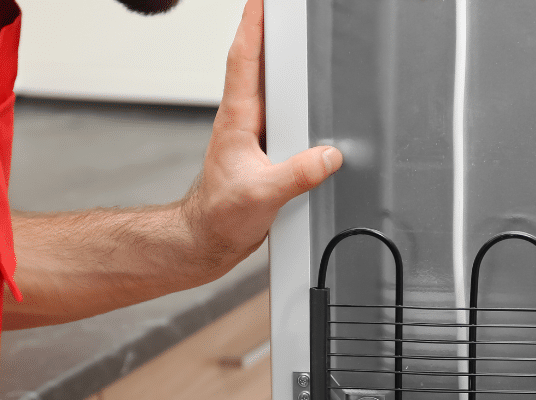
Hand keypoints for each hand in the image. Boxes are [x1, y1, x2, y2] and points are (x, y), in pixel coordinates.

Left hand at [181, 0, 342, 272]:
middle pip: (256, 60)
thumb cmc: (220, 217)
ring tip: (293, 31)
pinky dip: (290, 93)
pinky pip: (280, 111)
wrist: (207, 240)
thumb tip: (328, 157)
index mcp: (238, 119)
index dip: (254, 23)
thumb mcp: (263, 196)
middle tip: (280, 6)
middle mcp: (243, 119)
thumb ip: (297, 175)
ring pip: (267, 84)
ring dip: (278, 57)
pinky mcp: (261, 148)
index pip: (245, 58)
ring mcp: (251, 133)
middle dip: (268, 27)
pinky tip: (301, 90)